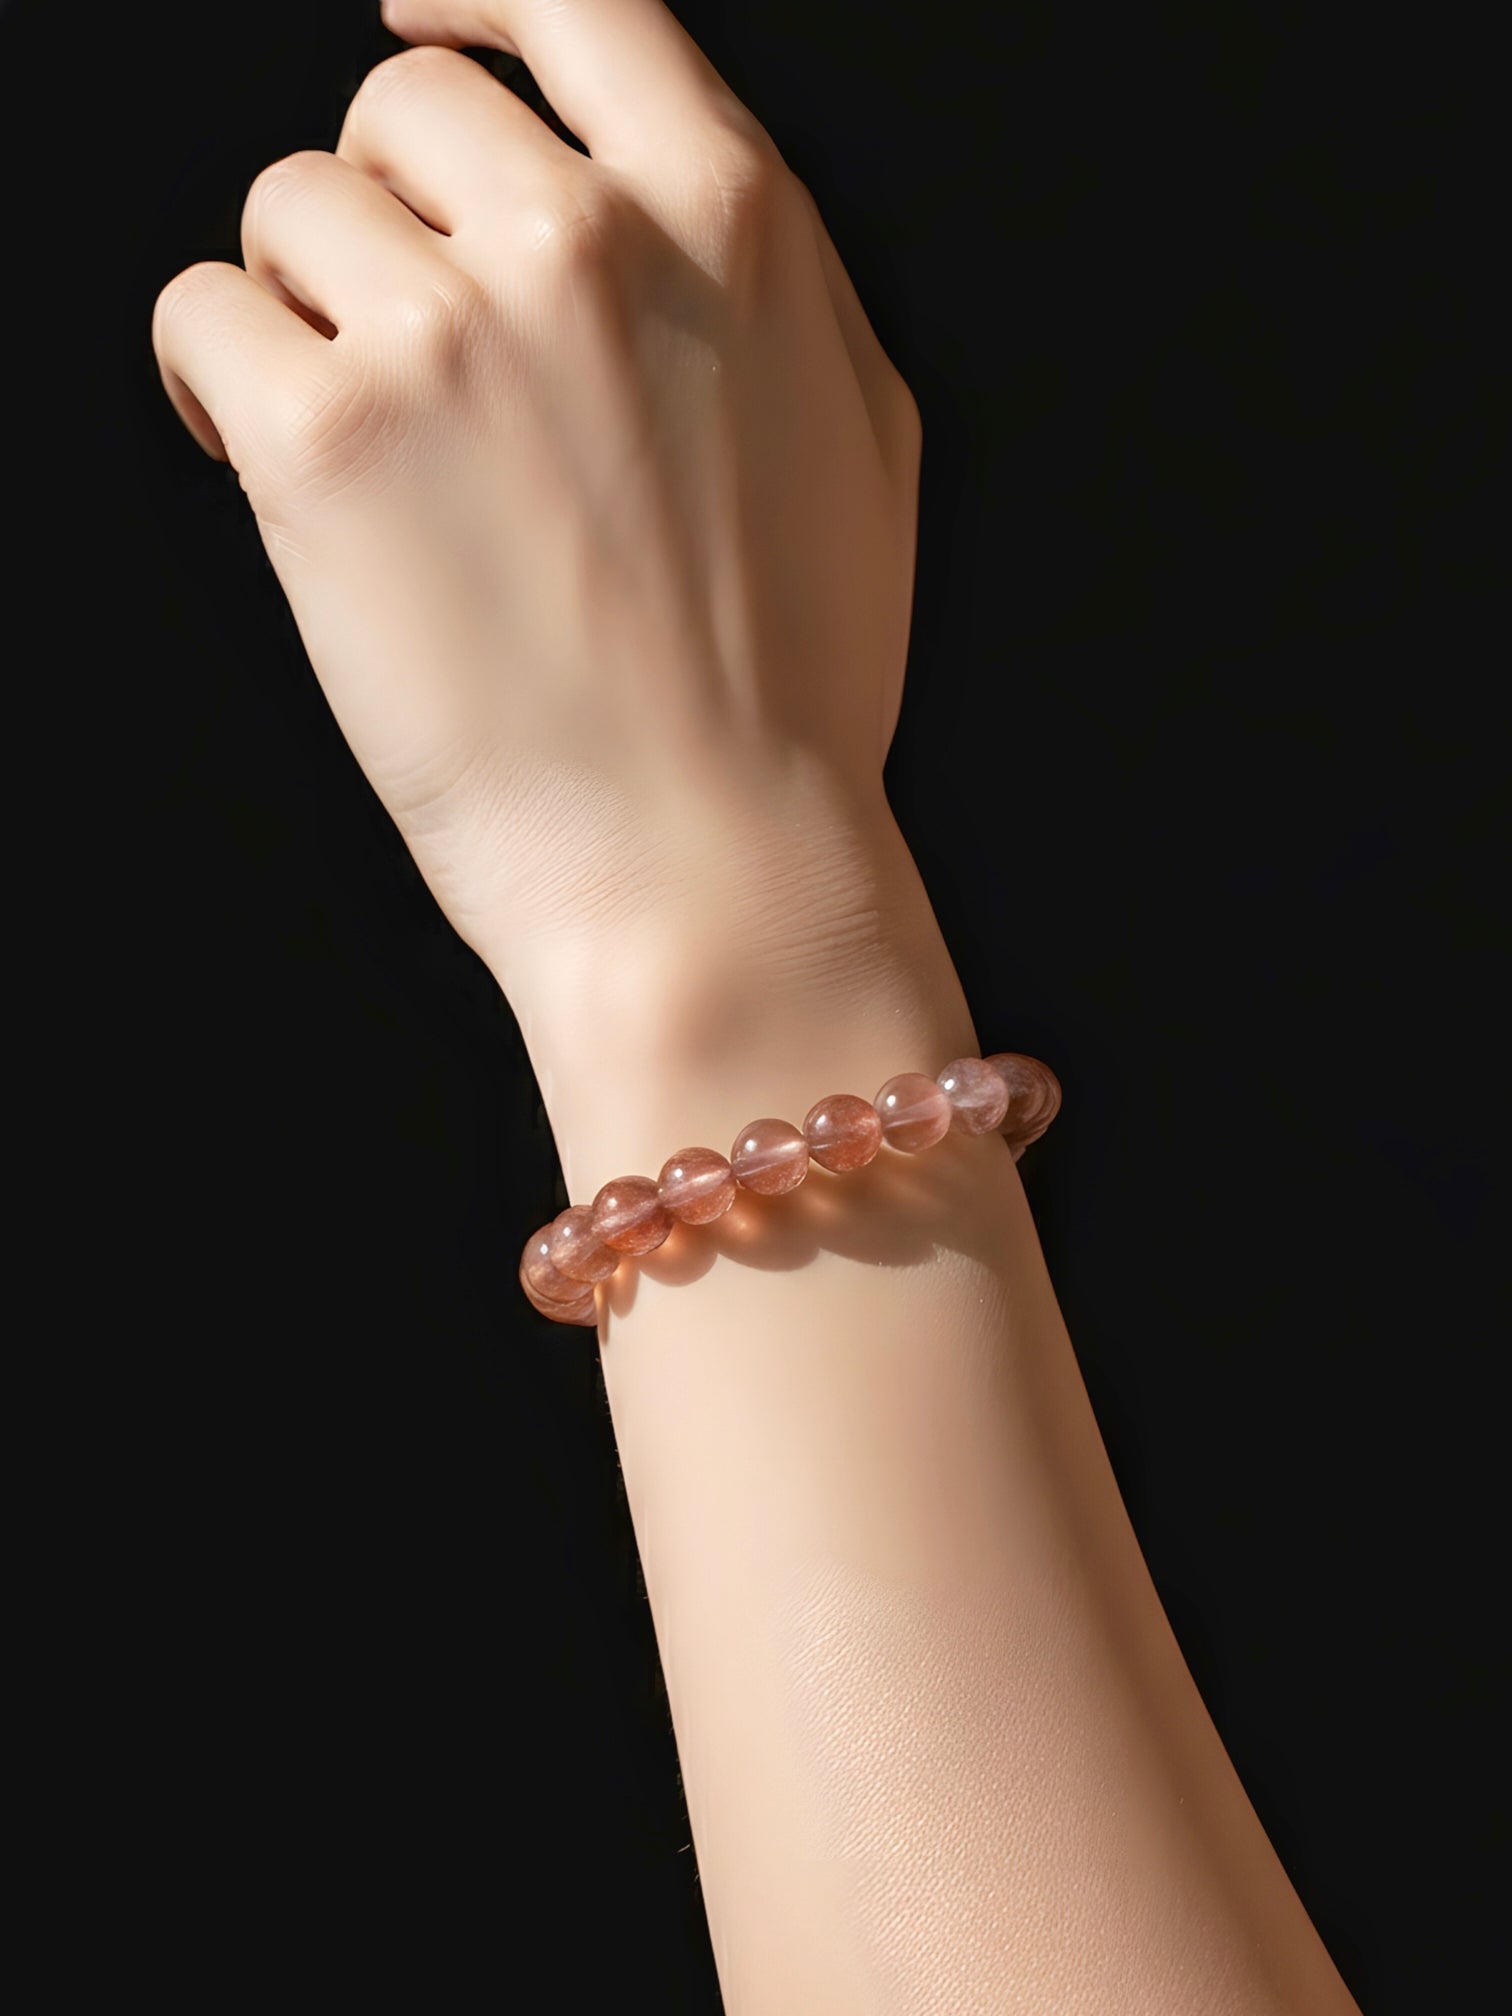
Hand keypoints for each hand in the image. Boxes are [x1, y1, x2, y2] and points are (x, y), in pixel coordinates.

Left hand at [152, 0, 922, 1012]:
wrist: (705, 865)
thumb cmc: (793, 685)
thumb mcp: (861, 439)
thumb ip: (765, 281)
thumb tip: (662, 190)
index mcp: (732, 222)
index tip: (419, 22)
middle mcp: (586, 245)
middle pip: (400, 113)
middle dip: (387, 217)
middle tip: (402, 349)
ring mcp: (449, 337)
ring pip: (286, 210)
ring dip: (301, 309)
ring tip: (354, 439)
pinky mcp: (326, 444)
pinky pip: (199, 318)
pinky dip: (210, 381)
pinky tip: (258, 457)